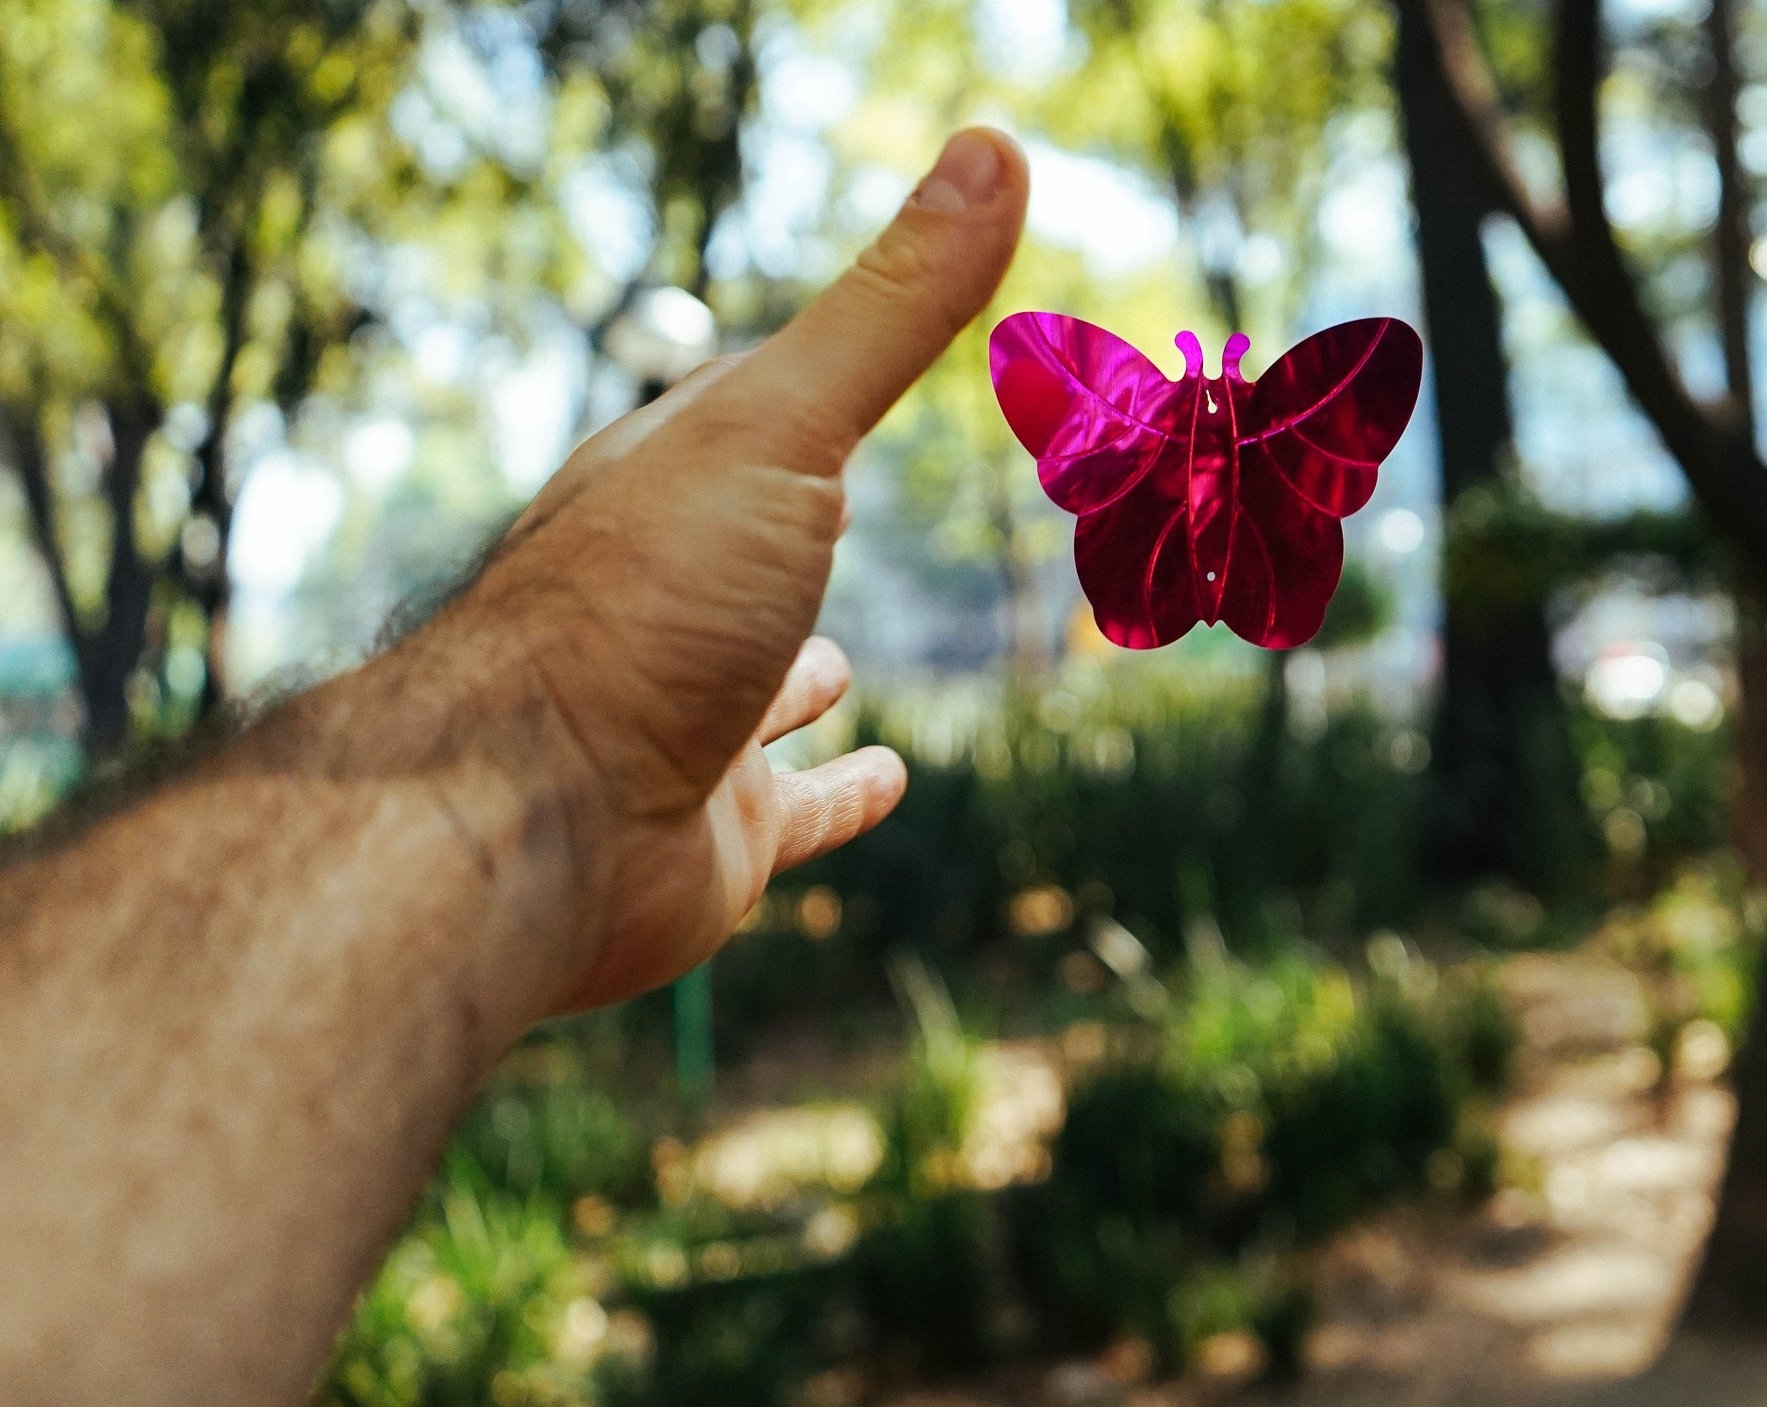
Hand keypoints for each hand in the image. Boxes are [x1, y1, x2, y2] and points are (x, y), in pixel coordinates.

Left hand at [447, 128, 1028, 1011]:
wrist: (529, 825)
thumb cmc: (639, 607)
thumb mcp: (781, 427)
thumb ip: (891, 309)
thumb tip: (997, 146)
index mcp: (668, 492)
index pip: (750, 417)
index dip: (810, 383)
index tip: (857, 360)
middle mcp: (669, 605)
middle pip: (748, 554)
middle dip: (794, 534)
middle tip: (850, 503)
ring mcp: (690, 721)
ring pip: (762, 688)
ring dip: (804, 678)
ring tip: (848, 664)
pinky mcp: (717, 835)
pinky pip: (795, 808)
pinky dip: (843, 794)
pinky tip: (892, 779)